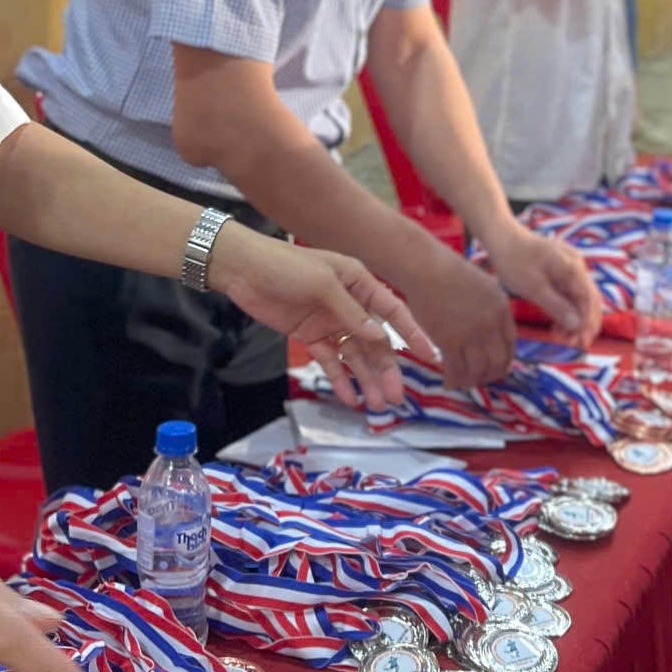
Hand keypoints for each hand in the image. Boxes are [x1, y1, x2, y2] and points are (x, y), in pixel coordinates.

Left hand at [206, 227, 439, 409]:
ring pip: (355, 356)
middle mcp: (349, 303)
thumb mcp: (322, 284)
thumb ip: (351, 313)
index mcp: (359, 282)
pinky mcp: (310, 335)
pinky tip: (350, 398)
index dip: (412, 334)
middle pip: (375, 342)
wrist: (243, 270)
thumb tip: (380, 339)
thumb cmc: (284, 266)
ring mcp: (330, 321)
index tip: (429, 356)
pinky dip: (339, 379)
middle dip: (387, 370)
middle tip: (397, 397)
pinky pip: (330, 361)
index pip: (393, 311)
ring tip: (379, 406)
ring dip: (366, 379)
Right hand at [389, 245, 517, 387]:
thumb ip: (492, 306)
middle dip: (491, 375)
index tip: (497, 367)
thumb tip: (493, 326)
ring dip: (471, 380)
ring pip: (478, 369)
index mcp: (502, 309)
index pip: (510, 344)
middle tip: (481, 380)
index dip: (505, 360)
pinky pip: (456, 368)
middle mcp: (491, 324)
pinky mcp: (449, 341)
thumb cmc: (450, 272)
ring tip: (464, 382)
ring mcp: (470, 334)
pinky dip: (453, 379)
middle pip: (498, 361)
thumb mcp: (484, 284)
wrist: (427, 268)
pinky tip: (448, 381)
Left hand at [481, 223, 602, 346]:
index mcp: (573, 267)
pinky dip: (565, 312)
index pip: (590, 300)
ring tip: (561, 338)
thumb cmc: (514, 260)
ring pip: (578, 300)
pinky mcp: (559, 273)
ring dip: (573, 321)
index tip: (581, 343)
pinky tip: (556, 326)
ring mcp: (568, 269)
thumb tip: (578, 325)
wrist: (501, 237)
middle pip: (588, 300)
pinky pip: (568, 295)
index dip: (588, 324)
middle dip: (583, 325)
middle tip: (573, 345)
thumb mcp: (534, 287)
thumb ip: (557, 306)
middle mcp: (576, 267)